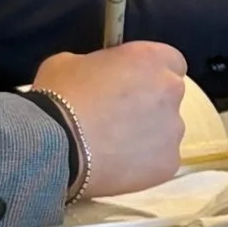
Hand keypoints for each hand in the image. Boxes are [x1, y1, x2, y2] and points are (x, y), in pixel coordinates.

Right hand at [32, 42, 186, 198]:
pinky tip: (113, 168)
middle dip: (147, 106)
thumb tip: (94, 76)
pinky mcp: (168, 164)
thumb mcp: (69, 63)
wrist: (53, 145)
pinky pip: (158, 163)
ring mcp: (174, 129)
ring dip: (145, 137)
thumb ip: (95, 64)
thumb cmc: (59, 97)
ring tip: (109, 148)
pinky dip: (140, 166)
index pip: (168, 62)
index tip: (128, 87)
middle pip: (167, 98)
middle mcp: (172, 90)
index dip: (147, 75)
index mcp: (154, 59)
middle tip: (115, 120)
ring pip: (164, 132)